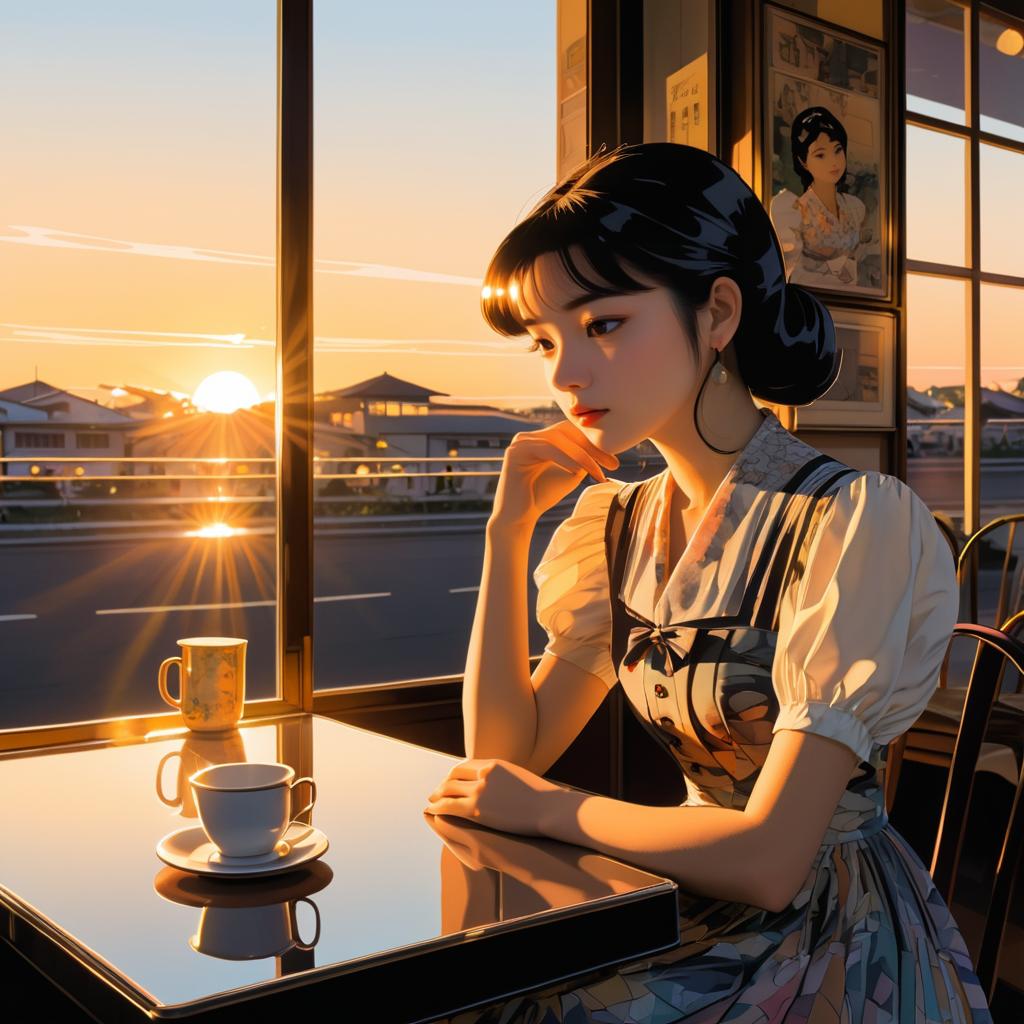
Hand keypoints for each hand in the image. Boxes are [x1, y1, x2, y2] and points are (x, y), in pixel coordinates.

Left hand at [424, 758, 561, 835]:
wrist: (550, 808)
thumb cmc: (541, 798)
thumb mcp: (520, 778)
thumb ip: (504, 777)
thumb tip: (501, 782)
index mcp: (494, 763)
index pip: (465, 765)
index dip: (453, 775)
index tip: (448, 782)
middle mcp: (484, 773)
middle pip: (453, 776)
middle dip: (442, 785)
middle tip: (435, 793)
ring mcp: (480, 790)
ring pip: (448, 790)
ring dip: (437, 796)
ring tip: (431, 803)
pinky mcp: (476, 809)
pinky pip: (448, 807)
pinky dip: (437, 808)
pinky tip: (432, 812)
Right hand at [489, 420, 618, 527]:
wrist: (518, 518)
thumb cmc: (542, 496)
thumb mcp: (570, 473)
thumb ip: (582, 458)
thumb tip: (603, 447)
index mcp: (541, 439)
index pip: (571, 432)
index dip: (593, 443)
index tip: (614, 462)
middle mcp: (529, 437)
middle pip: (565, 431)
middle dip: (591, 446)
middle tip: (612, 464)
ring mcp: (521, 442)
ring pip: (558, 439)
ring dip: (582, 455)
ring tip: (598, 471)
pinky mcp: (516, 452)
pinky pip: (546, 449)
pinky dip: (565, 459)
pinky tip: (579, 471)